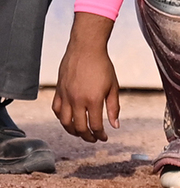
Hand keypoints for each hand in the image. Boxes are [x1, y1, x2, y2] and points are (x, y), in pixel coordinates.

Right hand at [52, 13, 120, 141]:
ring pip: (65, 122)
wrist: (86, 49)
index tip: (104, 138)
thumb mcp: (113, 86)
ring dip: (73, 131)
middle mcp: (77, 100)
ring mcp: (65, 96)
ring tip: (80, 133)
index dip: (100, 135)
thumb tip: (115, 125)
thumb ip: (113, 107)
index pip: (95, 125)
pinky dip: (61, 118)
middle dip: (87, 136)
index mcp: (93, 100)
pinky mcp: (58, 92)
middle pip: (79, 128)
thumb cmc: (102, 66)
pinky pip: (56, 111)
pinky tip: (68, 120)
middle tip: (93, 139)